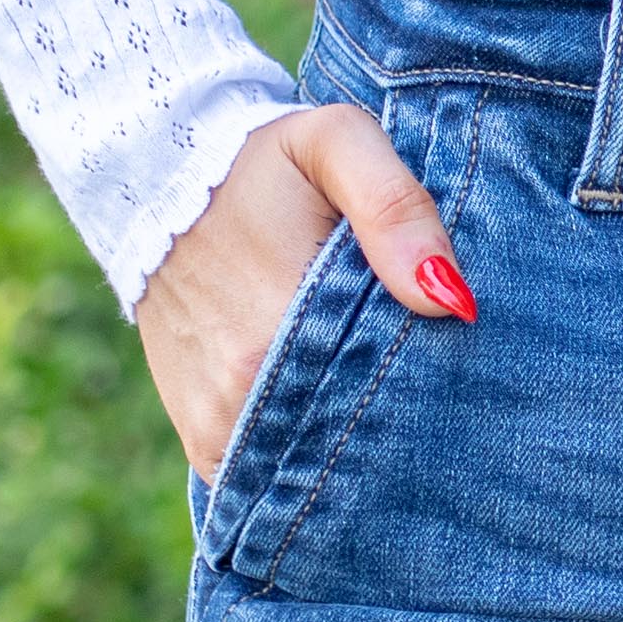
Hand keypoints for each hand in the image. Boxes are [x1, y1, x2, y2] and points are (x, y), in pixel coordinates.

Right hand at [139, 103, 477, 482]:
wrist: (152, 171)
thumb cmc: (258, 159)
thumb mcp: (335, 145)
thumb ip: (397, 208)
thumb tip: (450, 300)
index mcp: (274, 338)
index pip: (390, 411)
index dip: (436, 406)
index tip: (469, 393)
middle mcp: (239, 400)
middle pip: (357, 447)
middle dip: (406, 433)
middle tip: (448, 405)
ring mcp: (217, 429)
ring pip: (316, 469)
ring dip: (359, 451)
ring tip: (395, 410)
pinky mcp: (205, 441)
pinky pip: (275, 476)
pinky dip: (312, 462)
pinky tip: (347, 430)